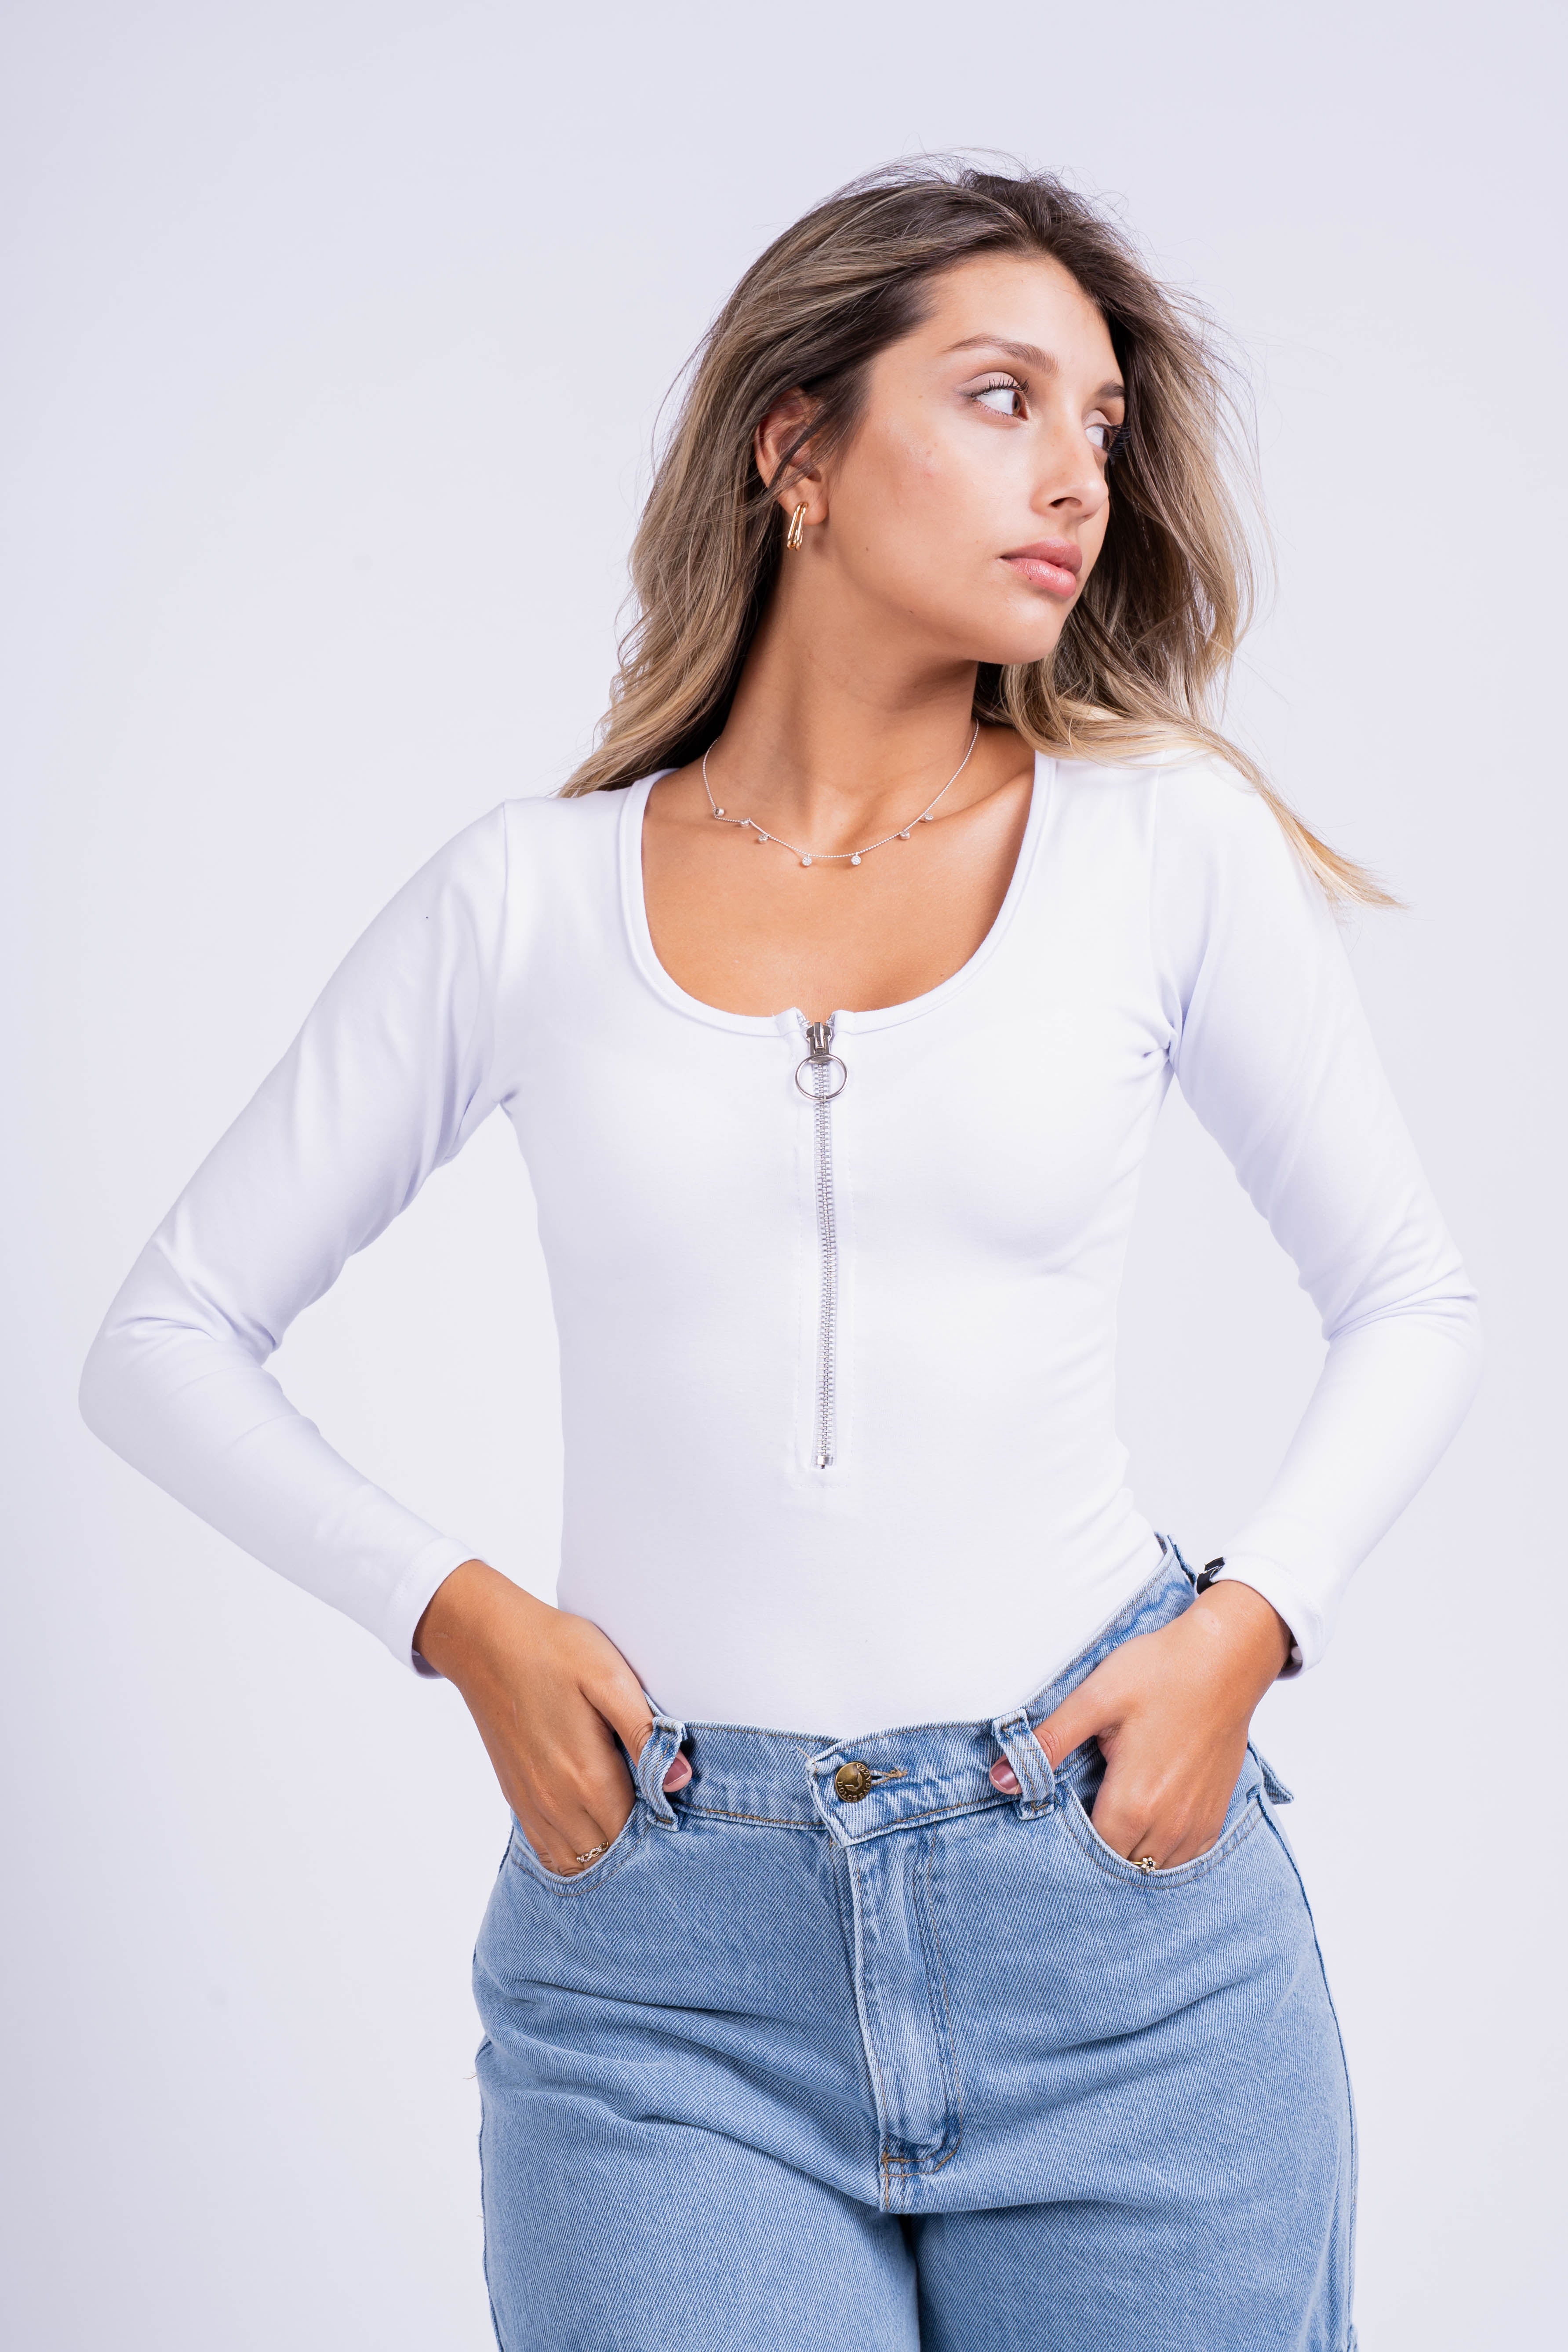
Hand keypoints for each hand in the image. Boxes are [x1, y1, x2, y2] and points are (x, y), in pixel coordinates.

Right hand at [413, 1560, 690, 1873]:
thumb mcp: (610, 1678)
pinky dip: (573, 1850)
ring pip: (576, 1861)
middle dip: (635, 1841)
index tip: (670, 1800)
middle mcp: (557, 1802)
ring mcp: (532, 1804)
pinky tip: (590, 1820)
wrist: (485, 1641)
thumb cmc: (554, 1650)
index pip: (636, 1833)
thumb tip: (680, 1779)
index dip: (660, 1824)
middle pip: (608, 1853)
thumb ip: (645, 1733)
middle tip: (653, 1805)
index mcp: (587, 1775)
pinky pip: (548, 1850)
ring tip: (624, 1813)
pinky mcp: (516, 1797)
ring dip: (604, 1850)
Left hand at [987, 1583, 1292, 1866]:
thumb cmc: (1160, 1672)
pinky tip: (1145, 1818)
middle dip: (1094, 1847)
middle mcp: (1168, 1827)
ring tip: (1110, 1812)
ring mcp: (1196, 1826)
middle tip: (1079, 1808)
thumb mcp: (1093, 1700)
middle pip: (1118, 1864)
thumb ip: (1047, 1745)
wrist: (1226, 1659)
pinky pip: (1182, 1858)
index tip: (1055, 1817)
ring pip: (1151, 1867)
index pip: (1087, 1854)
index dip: (1065, 1841)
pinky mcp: (1215, 1816)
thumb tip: (1001, 1780)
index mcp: (1133, 1803)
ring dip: (1128, 1850)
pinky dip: (1159, 1848)